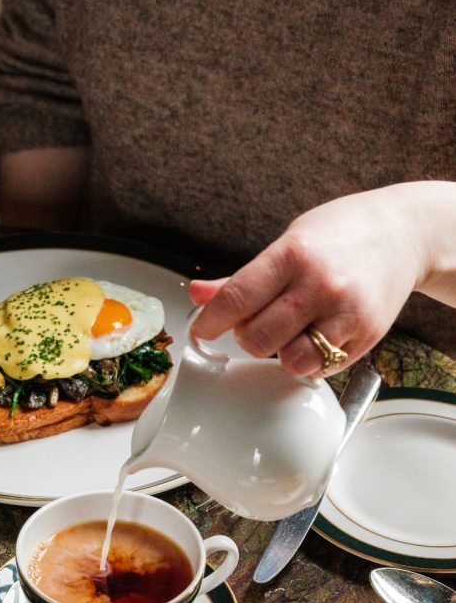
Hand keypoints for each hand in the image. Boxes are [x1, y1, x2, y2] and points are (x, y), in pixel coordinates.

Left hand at [188, 183, 455, 376]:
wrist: (405, 233)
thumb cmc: (341, 235)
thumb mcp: (288, 242)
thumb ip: (241, 279)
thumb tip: (197, 295)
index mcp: (294, 255)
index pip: (237, 299)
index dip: (210, 321)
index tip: (201, 330)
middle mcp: (321, 285)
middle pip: (257, 339)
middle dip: (249, 337)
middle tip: (260, 322)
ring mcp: (346, 314)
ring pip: (291, 362)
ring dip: (282, 354)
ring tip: (291, 331)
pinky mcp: (366, 337)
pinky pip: (322, 368)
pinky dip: (311, 360)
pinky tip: (317, 334)